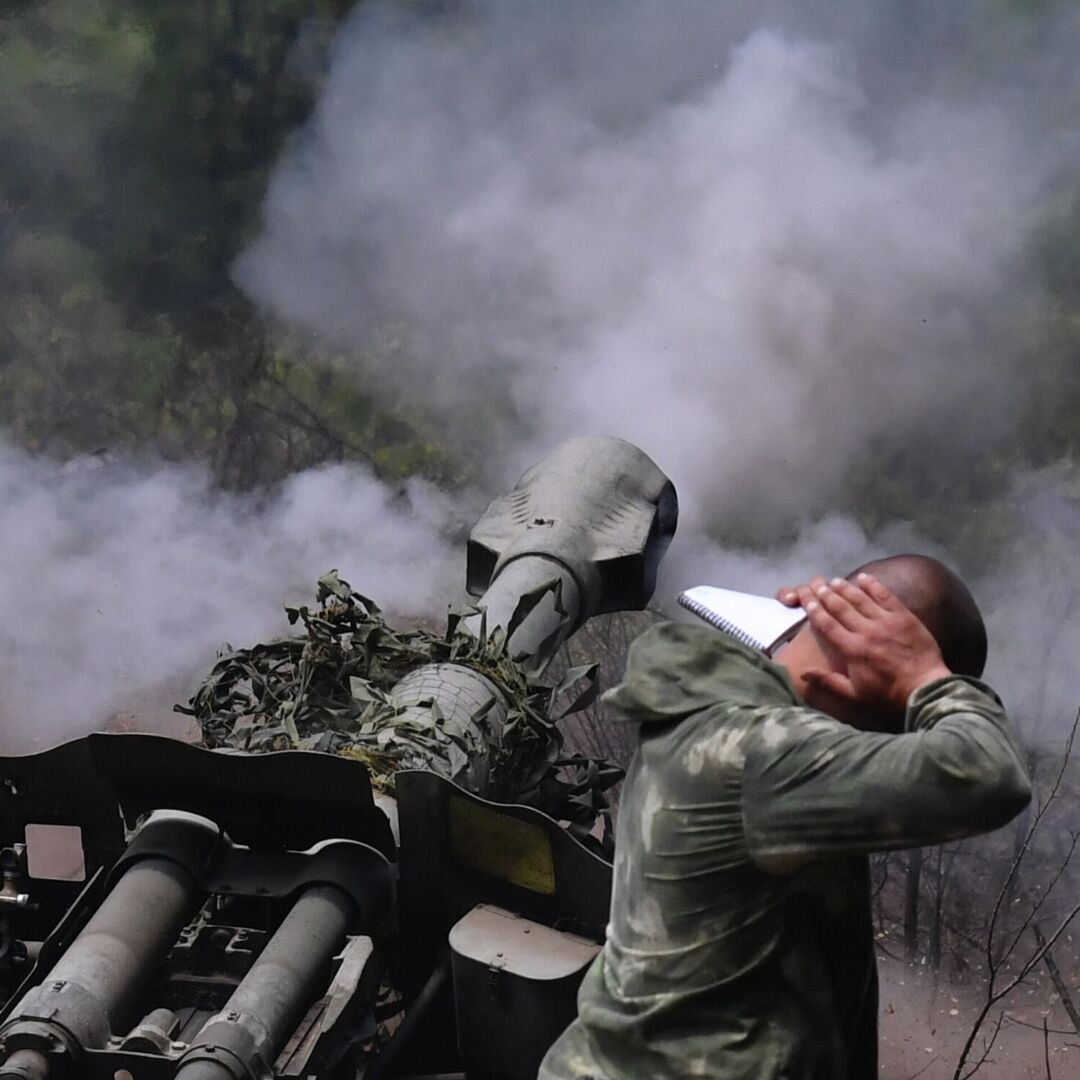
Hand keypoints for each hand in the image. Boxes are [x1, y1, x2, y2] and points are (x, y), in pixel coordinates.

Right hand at [778, 573, 951, 710]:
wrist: (924, 689)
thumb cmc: (887, 695)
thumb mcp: (854, 695)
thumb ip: (828, 682)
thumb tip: (803, 672)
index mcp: (851, 649)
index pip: (827, 624)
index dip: (814, 610)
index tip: (806, 600)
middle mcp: (865, 631)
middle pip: (840, 607)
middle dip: (825, 594)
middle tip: (816, 583)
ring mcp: (885, 622)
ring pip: (860, 599)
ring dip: (845, 588)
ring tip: (834, 581)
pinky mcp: (903, 617)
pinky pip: (886, 596)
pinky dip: (874, 585)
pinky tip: (864, 577)